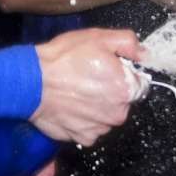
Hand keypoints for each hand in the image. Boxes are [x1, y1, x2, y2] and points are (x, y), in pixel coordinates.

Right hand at [31, 28, 142, 145]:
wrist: (31, 82)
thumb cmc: (64, 59)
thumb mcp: (99, 38)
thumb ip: (128, 43)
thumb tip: (143, 54)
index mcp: (126, 88)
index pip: (140, 85)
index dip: (124, 75)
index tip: (108, 70)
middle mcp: (118, 113)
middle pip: (123, 102)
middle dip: (111, 91)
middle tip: (89, 78)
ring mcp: (100, 128)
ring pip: (107, 116)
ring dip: (98, 107)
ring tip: (77, 92)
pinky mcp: (83, 138)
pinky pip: (91, 128)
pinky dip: (83, 120)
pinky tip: (71, 106)